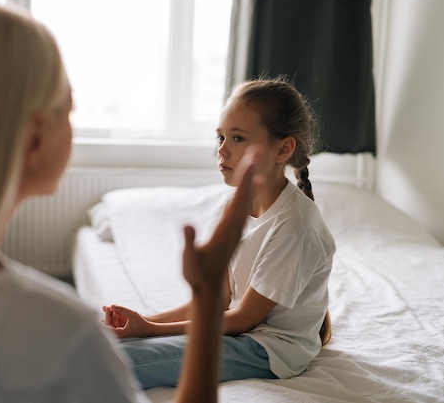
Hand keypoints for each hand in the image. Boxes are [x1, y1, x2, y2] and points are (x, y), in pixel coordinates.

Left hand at [102, 304, 149, 337]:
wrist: (147, 329)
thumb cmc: (141, 322)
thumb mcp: (132, 314)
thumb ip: (122, 309)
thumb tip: (111, 305)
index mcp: (120, 333)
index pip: (107, 326)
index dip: (106, 316)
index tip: (107, 308)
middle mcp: (117, 334)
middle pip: (106, 325)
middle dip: (107, 314)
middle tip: (108, 306)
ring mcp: (118, 333)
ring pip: (109, 324)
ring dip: (109, 315)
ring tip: (111, 307)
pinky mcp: (119, 330)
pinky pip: (112, 323)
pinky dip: (112, 317)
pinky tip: (113, 310)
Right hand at [182, 147, 260, 295]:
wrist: (209, 292)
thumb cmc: (196, 275)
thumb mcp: (189, 260)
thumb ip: (189, 242)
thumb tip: (187, 224)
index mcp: (226, 230)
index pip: (237, 200)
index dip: (245, 180)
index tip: (251, 162)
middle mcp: (235, 228)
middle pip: (245, 196)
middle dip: (251, 173)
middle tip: (257, 151)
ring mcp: (235, 231)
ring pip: (246, 201)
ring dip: (250, 181)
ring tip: (256, 163)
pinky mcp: (232, 233)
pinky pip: (242, 209)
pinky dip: (247, 195)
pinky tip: (249, 188)